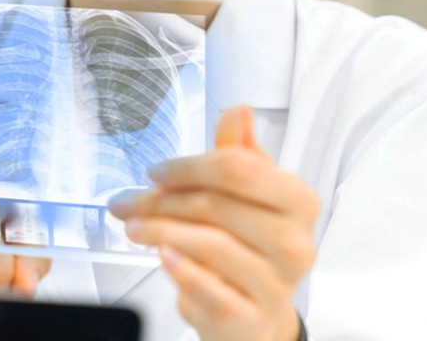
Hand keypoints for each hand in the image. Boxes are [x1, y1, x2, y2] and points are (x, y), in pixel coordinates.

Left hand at [109, 106, 318, 340]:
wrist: (255, 312)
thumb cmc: (247, 245)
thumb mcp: (245, 195)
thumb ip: (238, 153)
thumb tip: (238, 110)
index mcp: (297, 201)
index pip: (239, 169)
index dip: (188, 166)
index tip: (156, 172)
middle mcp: (295, 243)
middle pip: (215, 206)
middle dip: (162, 200)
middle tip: (129, 203)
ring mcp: (276, 284)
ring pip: (209, 245)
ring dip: (160, 231)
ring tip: (134, 227)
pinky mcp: (250, 317)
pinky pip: (211, 289)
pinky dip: (181, 270)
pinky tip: (163, 257)